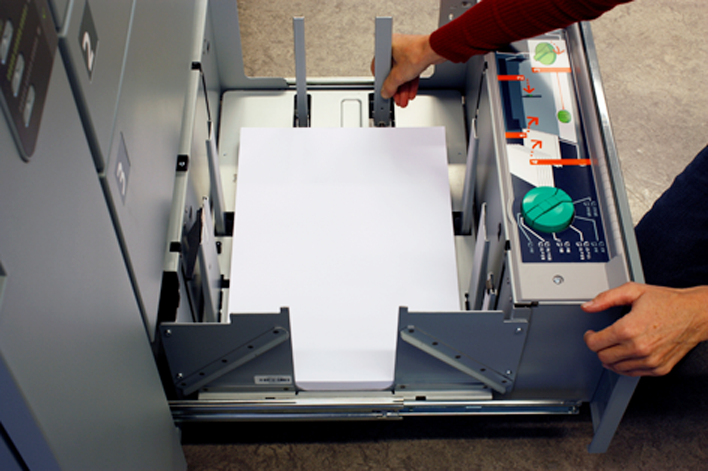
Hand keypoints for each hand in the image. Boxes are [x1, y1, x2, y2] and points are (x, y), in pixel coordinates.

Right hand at [371, 34, 445, 107]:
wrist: (436, 49)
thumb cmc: (418, 53)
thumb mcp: (398, 75)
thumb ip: (389, 86)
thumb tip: (385, 91)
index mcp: (387, 46)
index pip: (379, 67)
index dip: (382, 81)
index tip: (386, 90)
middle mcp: (396, 47)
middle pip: (392, 72)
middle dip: (396, 88)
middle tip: (397, 98)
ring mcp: (407, 51)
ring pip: (402, 72)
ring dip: (403, 88)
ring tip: (404, 98)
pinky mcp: (416, 55)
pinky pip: (410, 70)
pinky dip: (410, 81)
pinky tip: (411, 92)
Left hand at [582, 282, 707, 376]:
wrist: (695, 314)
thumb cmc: (668, 302)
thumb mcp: (634, 291)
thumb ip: (606, 298)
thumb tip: (588, 306)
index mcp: (629, 329)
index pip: (595, 343)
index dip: (589, 338)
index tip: (591, 334)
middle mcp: (639, 347)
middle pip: (603, 357)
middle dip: (599, 348)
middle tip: (601, 339)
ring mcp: (650, 360)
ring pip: (616, 368)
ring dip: (611, 358)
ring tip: (614, 346)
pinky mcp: (659, 368)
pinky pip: (632, 373)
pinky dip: (625, 365)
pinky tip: (626, 354)